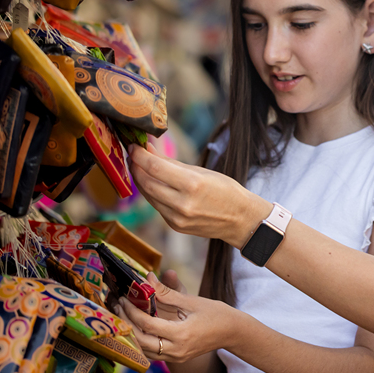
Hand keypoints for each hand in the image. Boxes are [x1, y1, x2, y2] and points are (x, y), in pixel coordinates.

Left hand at [116, 272, 238, 362]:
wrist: (232, 332)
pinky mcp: (175, 358)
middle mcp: (176, 349)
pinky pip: (151, 353)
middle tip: (118, 305)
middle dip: (126, 322)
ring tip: (123, 315)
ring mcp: (175, 357)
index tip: (124, 297)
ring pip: (143, 349)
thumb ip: (167, 292)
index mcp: (181, 334)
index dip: (132, 310)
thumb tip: (147, 278)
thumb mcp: (192, 300)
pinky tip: (136, 327)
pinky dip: (140, 341)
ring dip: (130, 333)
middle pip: (140, 340)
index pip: (147, 324)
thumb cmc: (216, 313)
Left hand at [129, 145, 268, 242]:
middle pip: (147, 183)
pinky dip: (152, 193)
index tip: (134, 146)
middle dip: (136, 167)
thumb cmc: (225, 190)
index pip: (155, 168)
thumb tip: (149, 149)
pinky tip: (153, 183)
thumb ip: (171, 162)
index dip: (140, 156)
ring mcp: (177, 218)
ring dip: (141, 180)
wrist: (240, 219)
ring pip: (149, 195)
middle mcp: (183, 203)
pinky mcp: (175, 226)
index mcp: (192, 184)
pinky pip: (157, 206)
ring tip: (140, 167)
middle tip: (133, 155)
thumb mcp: (201, 171)